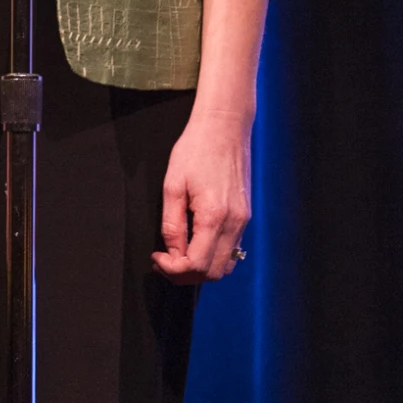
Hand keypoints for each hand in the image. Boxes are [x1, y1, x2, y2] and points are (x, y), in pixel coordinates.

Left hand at [151, 109, 251, 284]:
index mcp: (214, 216)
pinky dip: (213, 256)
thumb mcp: (173, 185)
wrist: (225, 127)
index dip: (173, 269)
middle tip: (165, 261)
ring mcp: (243, 220)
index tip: (157, 257)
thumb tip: (172, 252)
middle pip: (213, 273)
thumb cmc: (196, 149)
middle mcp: (234, 223)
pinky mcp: (245, 215)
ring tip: (178, 254)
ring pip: (226, 265)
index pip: (196, 265)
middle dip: (186, 275)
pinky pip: (232, 249)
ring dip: (201, 268)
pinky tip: (195, 242)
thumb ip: (172, 224)